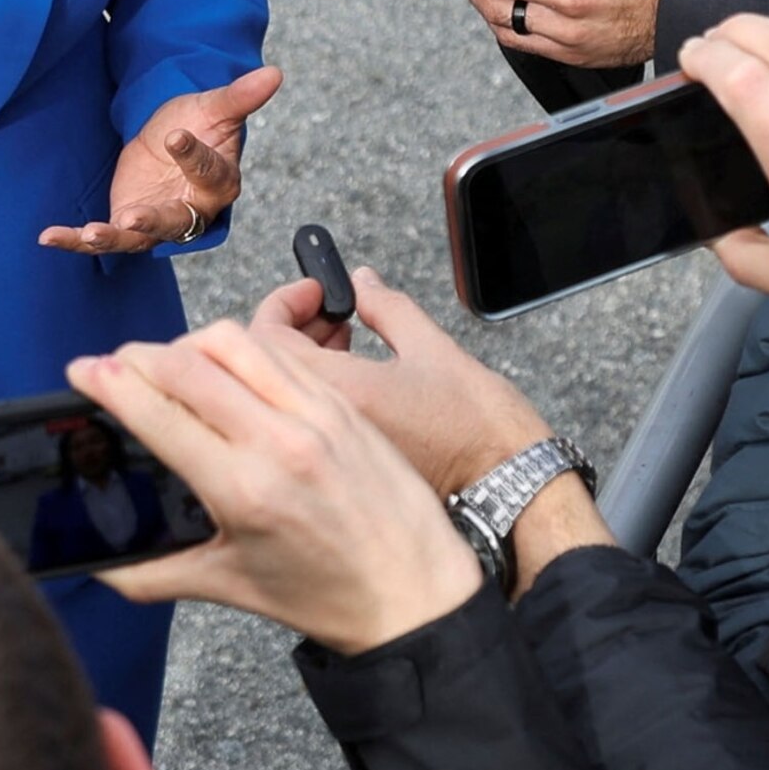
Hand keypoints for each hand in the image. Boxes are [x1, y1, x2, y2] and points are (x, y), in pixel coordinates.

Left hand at [41, 65, 281, 253]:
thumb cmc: (200, 122)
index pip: (209, 172)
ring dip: (111, 238)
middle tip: (130, 219)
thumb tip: (275, 72)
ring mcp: (157, 221)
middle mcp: (191, 209)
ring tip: (88, 234)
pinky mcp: (127, 224)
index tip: (174, 135)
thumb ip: (240, 96)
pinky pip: (103, 237)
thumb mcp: (215, 106)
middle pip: (174, 221)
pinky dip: (76, 240)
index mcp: (219, 181)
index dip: (193, 156)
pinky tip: (49, 236)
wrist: (173, 136)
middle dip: (152, 222)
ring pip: (136, 238)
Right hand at [69, 322, 482, 654]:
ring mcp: (318, 416)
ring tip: (170, 362)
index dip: (110, 382)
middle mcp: (280, 441)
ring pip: (237, 343)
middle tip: (117, 365)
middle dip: (139, 355)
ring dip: (191, 342)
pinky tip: (229, 367)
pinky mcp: (346, 407)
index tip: (82, 369)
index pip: (159, 411)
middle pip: (189, 364)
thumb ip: (153, 572)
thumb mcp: (229, 586)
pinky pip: (284, 356)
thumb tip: (100, 567)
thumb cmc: (330, 597)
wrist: (416, 595)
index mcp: (243, 488)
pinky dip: (245, 349)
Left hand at [269, 268, 555, 494]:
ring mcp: (327, 457)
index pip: (264, 342)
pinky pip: (303, 425)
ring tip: (342, 337)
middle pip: (262, 372)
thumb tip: (359, 283)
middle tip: (327, 312)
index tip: (313, 292)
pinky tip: (349, 373)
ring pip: (280, 399)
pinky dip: (315, 391)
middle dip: (289, 330)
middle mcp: (320, 432)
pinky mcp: (342, 471)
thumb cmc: (478, 424)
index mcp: (338, 395)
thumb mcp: (432, 348)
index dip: (283, 305)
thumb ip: (386, 308)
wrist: (506, 486)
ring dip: (299, 359)